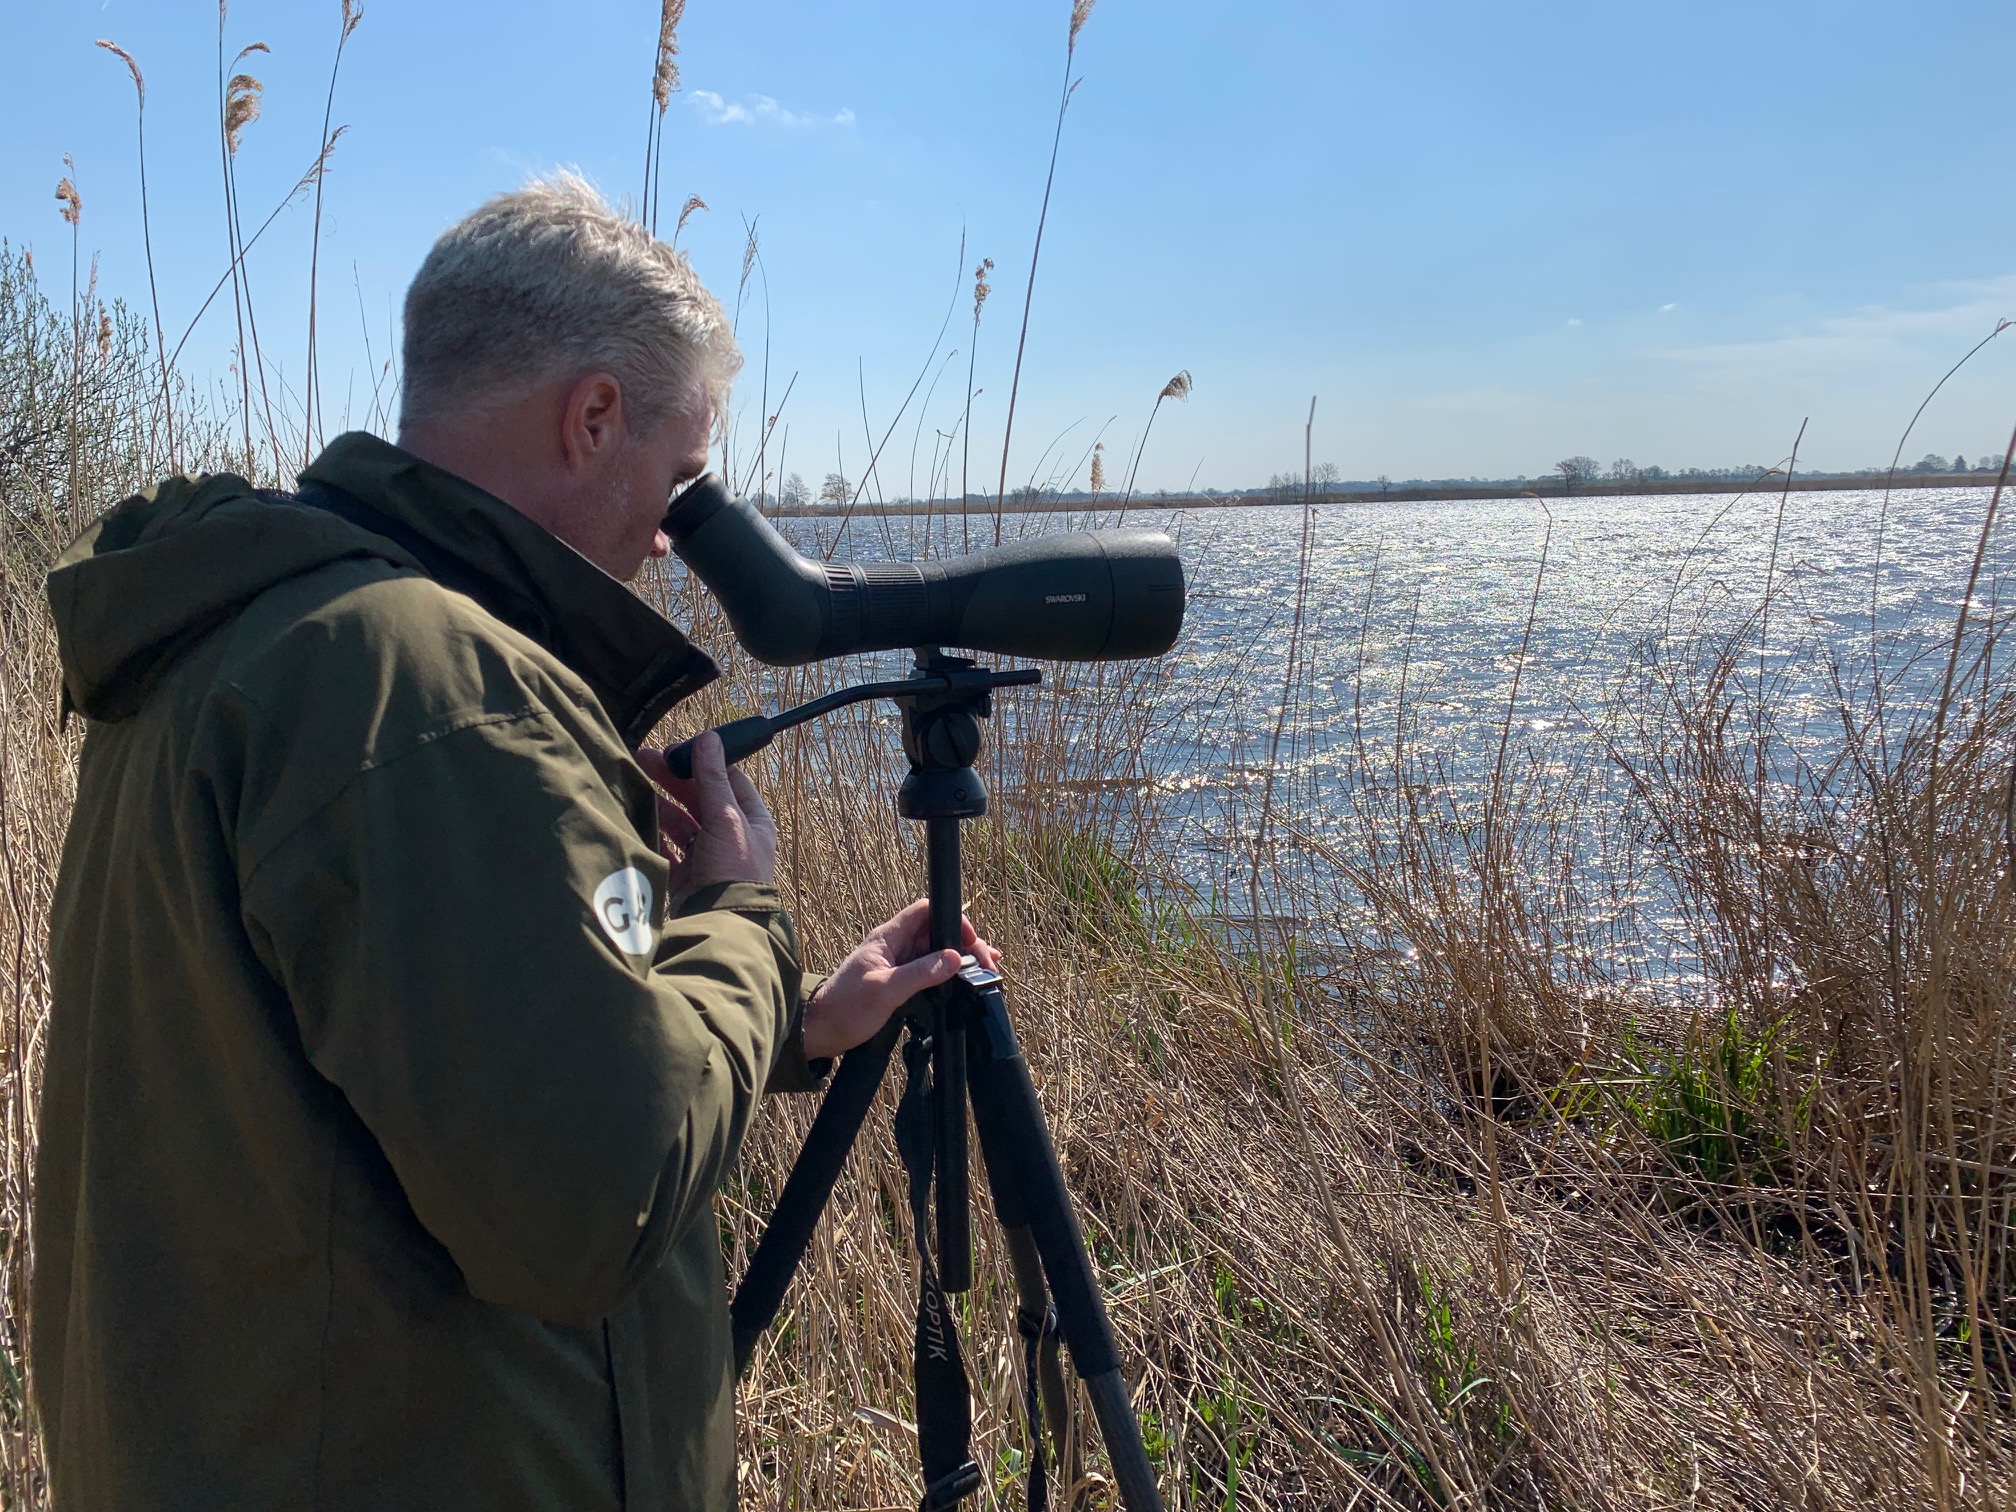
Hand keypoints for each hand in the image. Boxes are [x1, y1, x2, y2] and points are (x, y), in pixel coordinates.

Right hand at [636, 731, 778, 897]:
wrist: (721, 925)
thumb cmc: (734, 870)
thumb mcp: (726, 819)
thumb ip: (712, 779)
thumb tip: (708, 738)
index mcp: (752, 821)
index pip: (730, 780)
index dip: (705, 761)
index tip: (678, 748)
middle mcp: (731, 838)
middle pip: (700, 799)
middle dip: (674, 778)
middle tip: (645, 758)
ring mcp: (707, 858)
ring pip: (680, 822)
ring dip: (660, 803)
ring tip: (635, 783)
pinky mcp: (685, 878)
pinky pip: (666, 849)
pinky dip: (652, 833)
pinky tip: (637, 816)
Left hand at [803, 899, 1002, 1060]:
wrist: (821, 1030)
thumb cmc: (845, 1007)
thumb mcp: (885, 990)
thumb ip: (920, 973)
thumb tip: (955, 959)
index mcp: (888, 938)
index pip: (924, 911)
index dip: (951, 919)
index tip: (970, 941)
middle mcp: (895, 945)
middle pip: (936, 931)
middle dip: (964, 943)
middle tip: (987, 962)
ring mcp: (897, 962)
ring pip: (935, 951)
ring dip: (960, 959)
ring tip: (985, 971)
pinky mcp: (898, 980)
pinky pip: (928, 970)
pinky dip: (948, 973)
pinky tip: (964, 982)